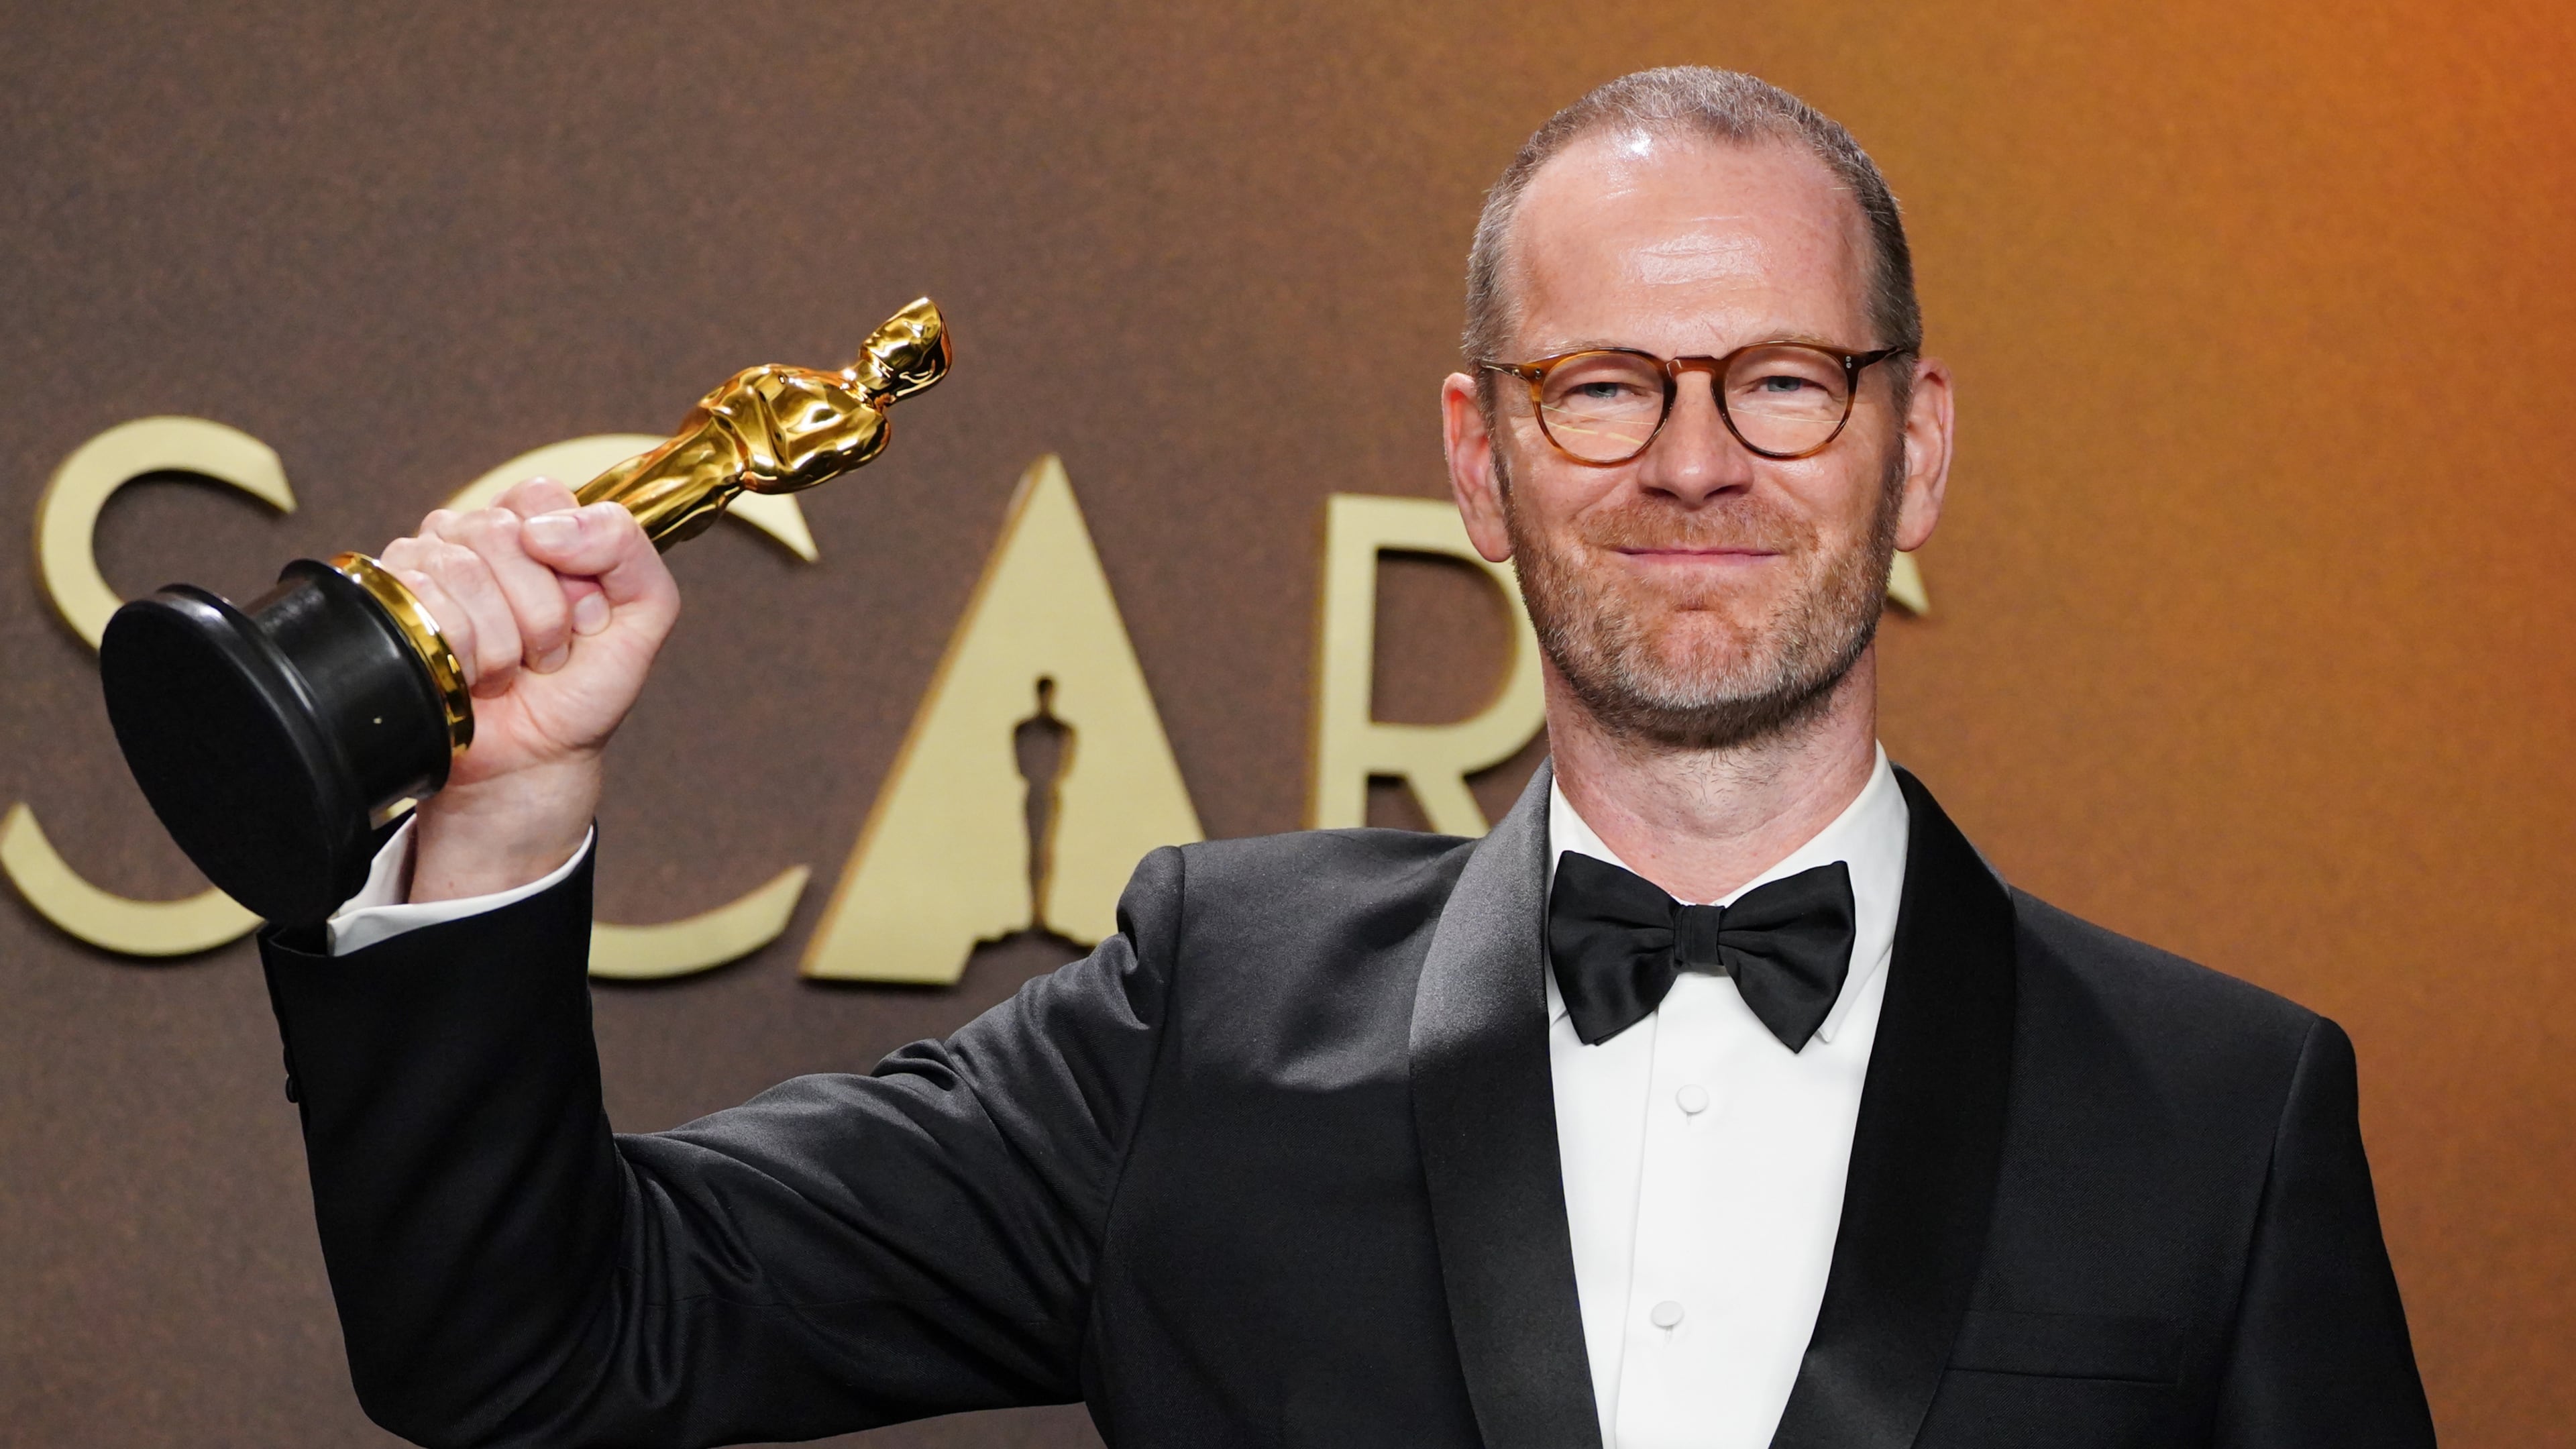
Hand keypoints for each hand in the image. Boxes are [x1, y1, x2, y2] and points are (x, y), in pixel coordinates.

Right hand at [376, 477, 679, 902]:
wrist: (533, 761)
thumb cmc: (582, 689)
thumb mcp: (644, 614)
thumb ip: (628, 548)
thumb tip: (547, 526)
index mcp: (534, 528)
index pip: (538, 495)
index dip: (567, 560)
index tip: (581, 613)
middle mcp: (476, 539)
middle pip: (502, 532)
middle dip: (540, 610)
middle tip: (544, 651)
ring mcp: (428, 568)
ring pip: (462, 568)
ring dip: (503, 640)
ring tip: (511, 669)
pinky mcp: (390, 606)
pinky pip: (422, 600)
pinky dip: (464, 653)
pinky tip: (472, 676)